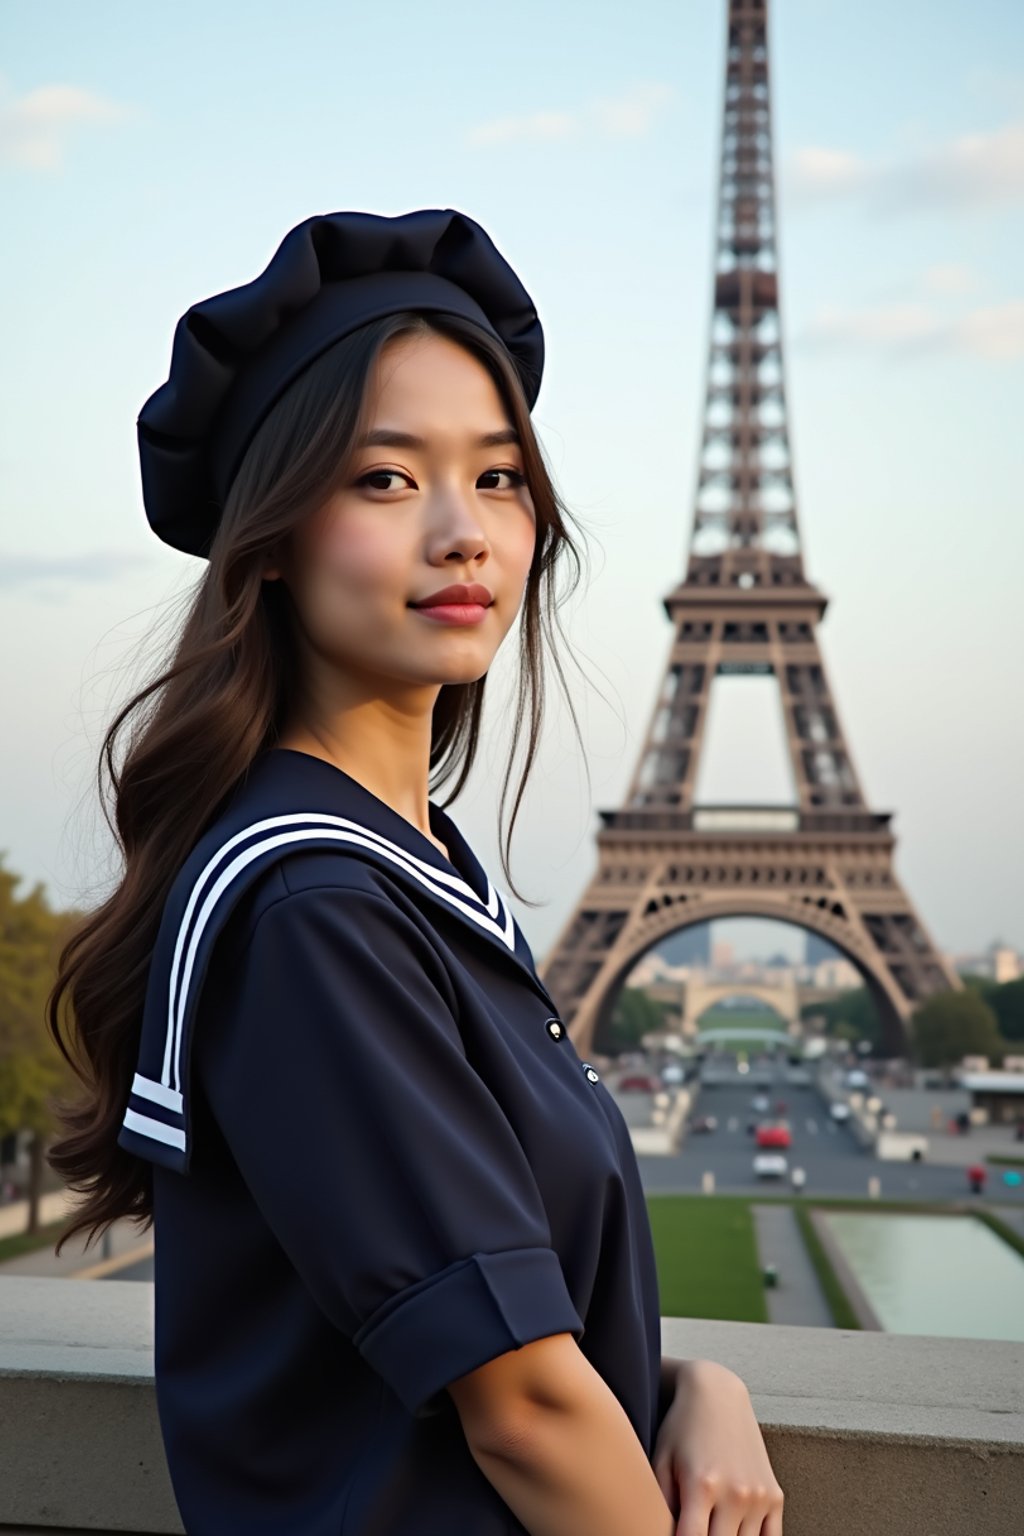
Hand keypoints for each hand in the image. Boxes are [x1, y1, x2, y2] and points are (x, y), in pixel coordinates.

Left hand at [652, 1358, 783, 1535]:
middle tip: (695, 1526)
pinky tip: (735, 1531)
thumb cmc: (682, 1428)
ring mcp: (759, 1496)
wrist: (717, 1395)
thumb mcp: (661, 1461)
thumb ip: (662, 1505)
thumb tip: (661, 1534)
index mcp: (702, 1486)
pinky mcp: (775, 1496)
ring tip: (712, 1524)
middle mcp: (735, 1494)